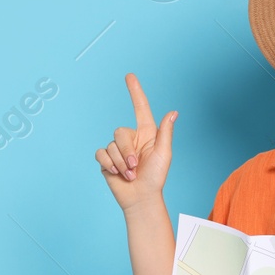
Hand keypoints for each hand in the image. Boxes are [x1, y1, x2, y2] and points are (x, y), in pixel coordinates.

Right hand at [95, 73, 176, 210]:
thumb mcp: (164, 154)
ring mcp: (117, 150)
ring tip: (130, 174)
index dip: (135, 92)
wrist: (141, 198)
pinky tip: (116, 174)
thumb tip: (173, 112)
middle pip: (119, 132)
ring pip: (110, 146)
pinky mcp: (106, 160)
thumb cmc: (156, 177)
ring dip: (121, 163)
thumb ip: (165, 132)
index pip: (140, 108)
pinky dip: (109, 164)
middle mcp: (131, 139)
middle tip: (136, 167)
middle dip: (127, 152)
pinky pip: (101, 154)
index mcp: (146, 133)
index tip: (129, 76)